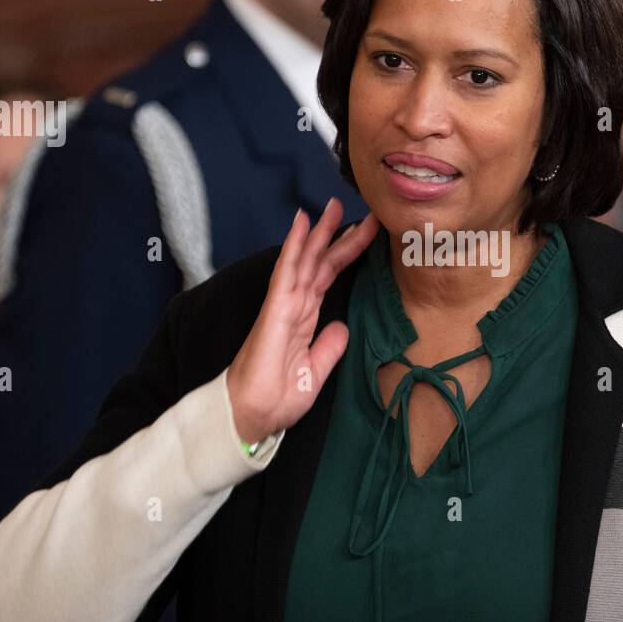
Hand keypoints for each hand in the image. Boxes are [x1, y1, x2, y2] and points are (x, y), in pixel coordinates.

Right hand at [225, 198, 377, 442]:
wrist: (254, 415)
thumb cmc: (277, 397)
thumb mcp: (315, 371)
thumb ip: (329, 347)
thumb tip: (342, 326)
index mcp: (305, 319)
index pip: (329, 279)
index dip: (348, 256)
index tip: (368, 235)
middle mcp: (295, 307)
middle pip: (321, 263)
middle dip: (340, 236)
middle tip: (363, 212)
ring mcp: (284, 305)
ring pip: (305, 260)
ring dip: (319, 232)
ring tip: (333, 206)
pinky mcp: (275, 310)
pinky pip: (287, 272)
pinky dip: (295, 247)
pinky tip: (302, 224)